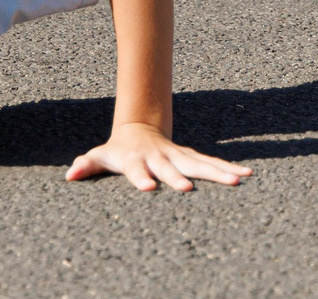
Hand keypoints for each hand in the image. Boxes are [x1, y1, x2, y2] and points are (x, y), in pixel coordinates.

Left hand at [64, 122, 250, 192]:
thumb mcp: (101, 156)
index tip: (149, 188)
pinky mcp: (191, 157)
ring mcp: (178, 156)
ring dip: (218, 172)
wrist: (139, 128)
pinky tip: (247, 174)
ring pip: (199, 164)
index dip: (142, 178)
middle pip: (172, 168)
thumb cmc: (118, 150)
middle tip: (190, 189)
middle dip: (182, 178)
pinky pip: (211, 163)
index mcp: (137, 160)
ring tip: (239, 179)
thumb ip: (87, 164)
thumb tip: (70, 174)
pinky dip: (228, 168)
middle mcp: (160, 157)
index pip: (138, 170)